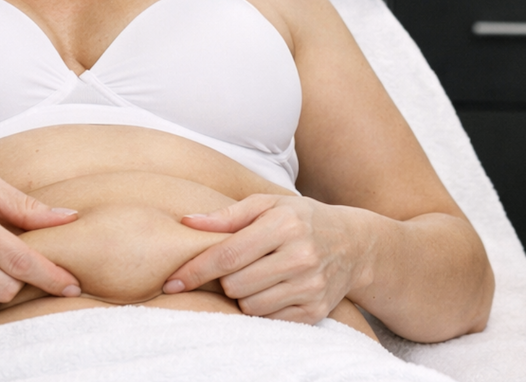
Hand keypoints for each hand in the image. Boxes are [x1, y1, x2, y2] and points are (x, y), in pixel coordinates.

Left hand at [165, 194, 369, 324]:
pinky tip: (273, 289)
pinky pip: (269, 319)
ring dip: (243, 295)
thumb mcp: (269, 205)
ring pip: (250, 306)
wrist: (354, 244)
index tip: (171, 282)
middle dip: (226, 279)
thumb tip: (186, 222)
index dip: (195, 271)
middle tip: (238, 266)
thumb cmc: (301, 220)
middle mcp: (301, 256)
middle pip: (235, 285)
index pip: (228, 255)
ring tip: (258, 276)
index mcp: (285, 225)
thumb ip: (227, 216)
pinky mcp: (315, 311)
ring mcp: (311, 286)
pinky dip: (263, 308)